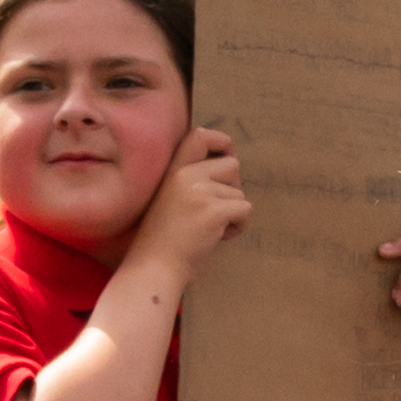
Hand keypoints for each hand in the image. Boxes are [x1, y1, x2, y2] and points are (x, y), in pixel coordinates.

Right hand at [130, 126, 250, 287]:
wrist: (155, 265)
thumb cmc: (164, 238)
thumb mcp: (171, 197)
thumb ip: (192, 181)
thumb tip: (230, 167)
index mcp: (173, 170)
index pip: (200, 135)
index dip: (221, 141)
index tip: (227, 156)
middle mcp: (185, 175)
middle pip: (232, 165)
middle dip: (232, 188)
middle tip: (215, 210)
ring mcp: (200, 192)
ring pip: (240, 193)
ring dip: (232, 213)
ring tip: (209, 229)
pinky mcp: (214, 211)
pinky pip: (245, 210)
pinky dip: (238, 226)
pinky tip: (218, 237)